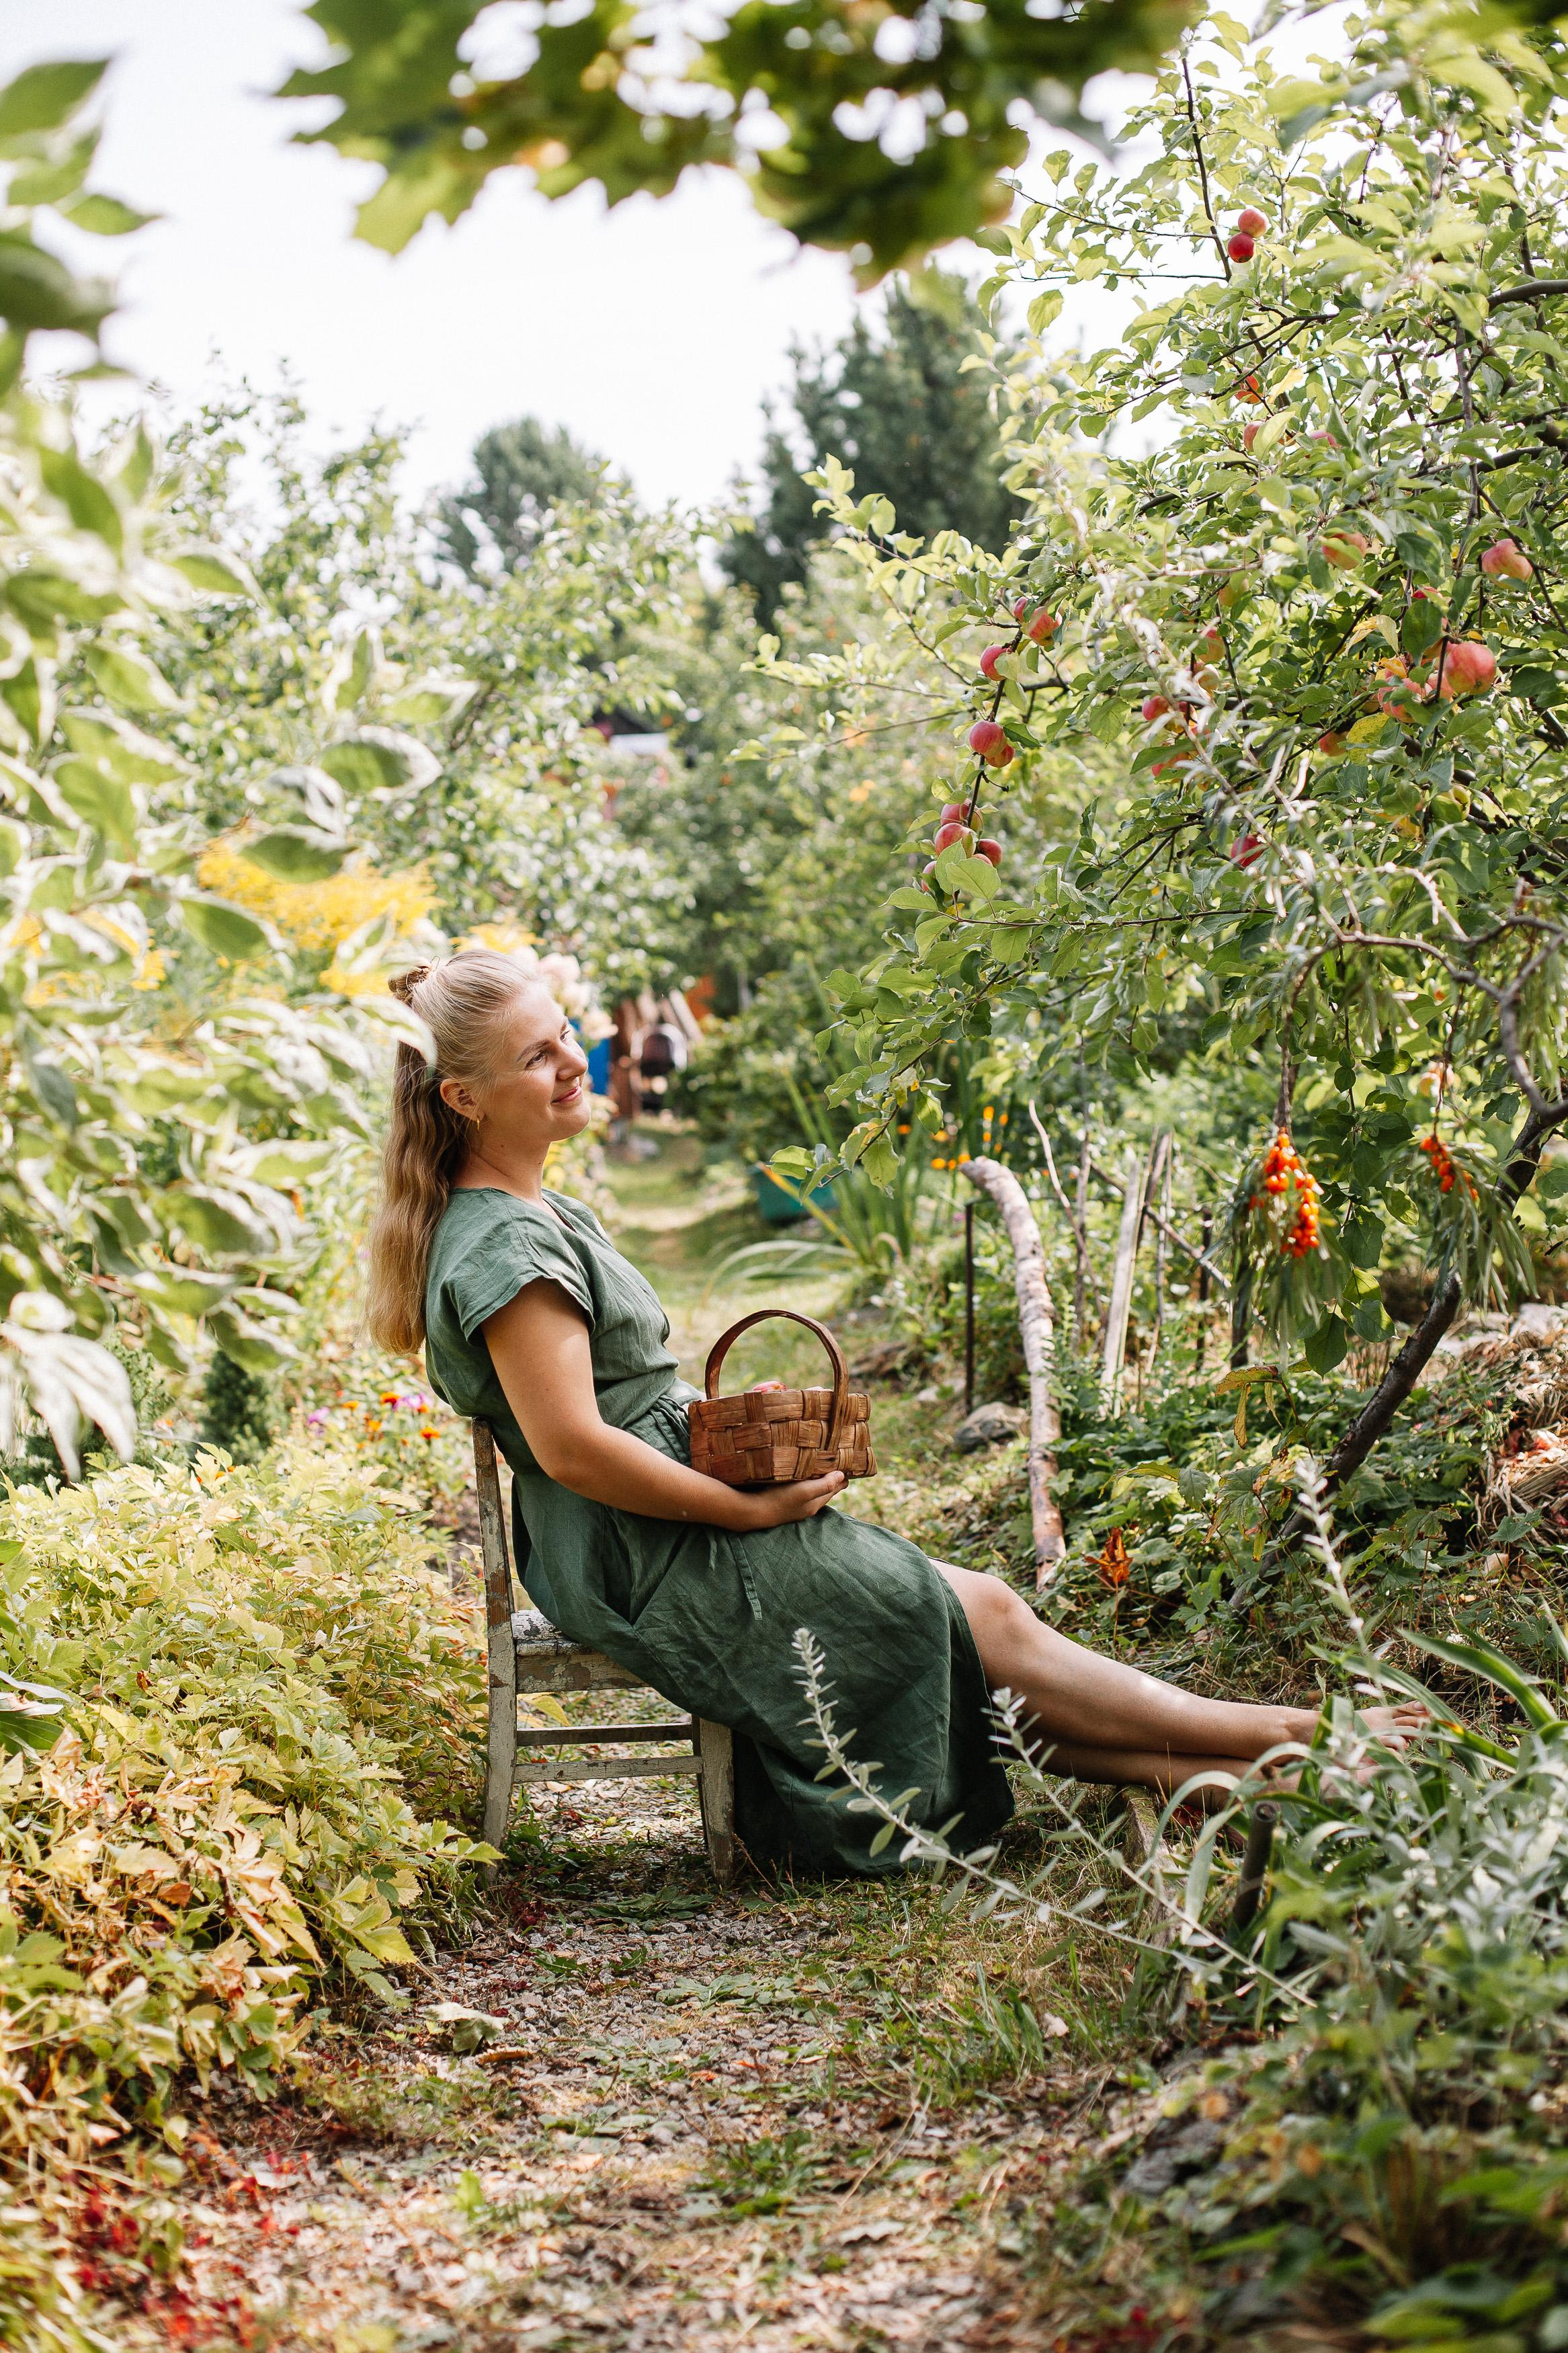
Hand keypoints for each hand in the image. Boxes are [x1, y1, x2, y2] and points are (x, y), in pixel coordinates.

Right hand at [728, 1470, 845, 1531]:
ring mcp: (794, 1506)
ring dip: (819, 1483)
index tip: (850, 1470)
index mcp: (814, 1504)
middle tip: (840, 1470)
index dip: (841, 1480)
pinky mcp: (782, 1502)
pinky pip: (799, 1492)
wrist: (754, 1512)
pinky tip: (800, 1479)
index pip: (833, 1490)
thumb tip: (842, 1476)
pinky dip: (805, 1484)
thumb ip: (824, 1485)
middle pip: (823, 1492)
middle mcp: (806, 1507)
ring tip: (823, 1472)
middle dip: (832, 1482)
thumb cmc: (780, 1500)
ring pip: (811, 1492)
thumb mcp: (805, 1491)